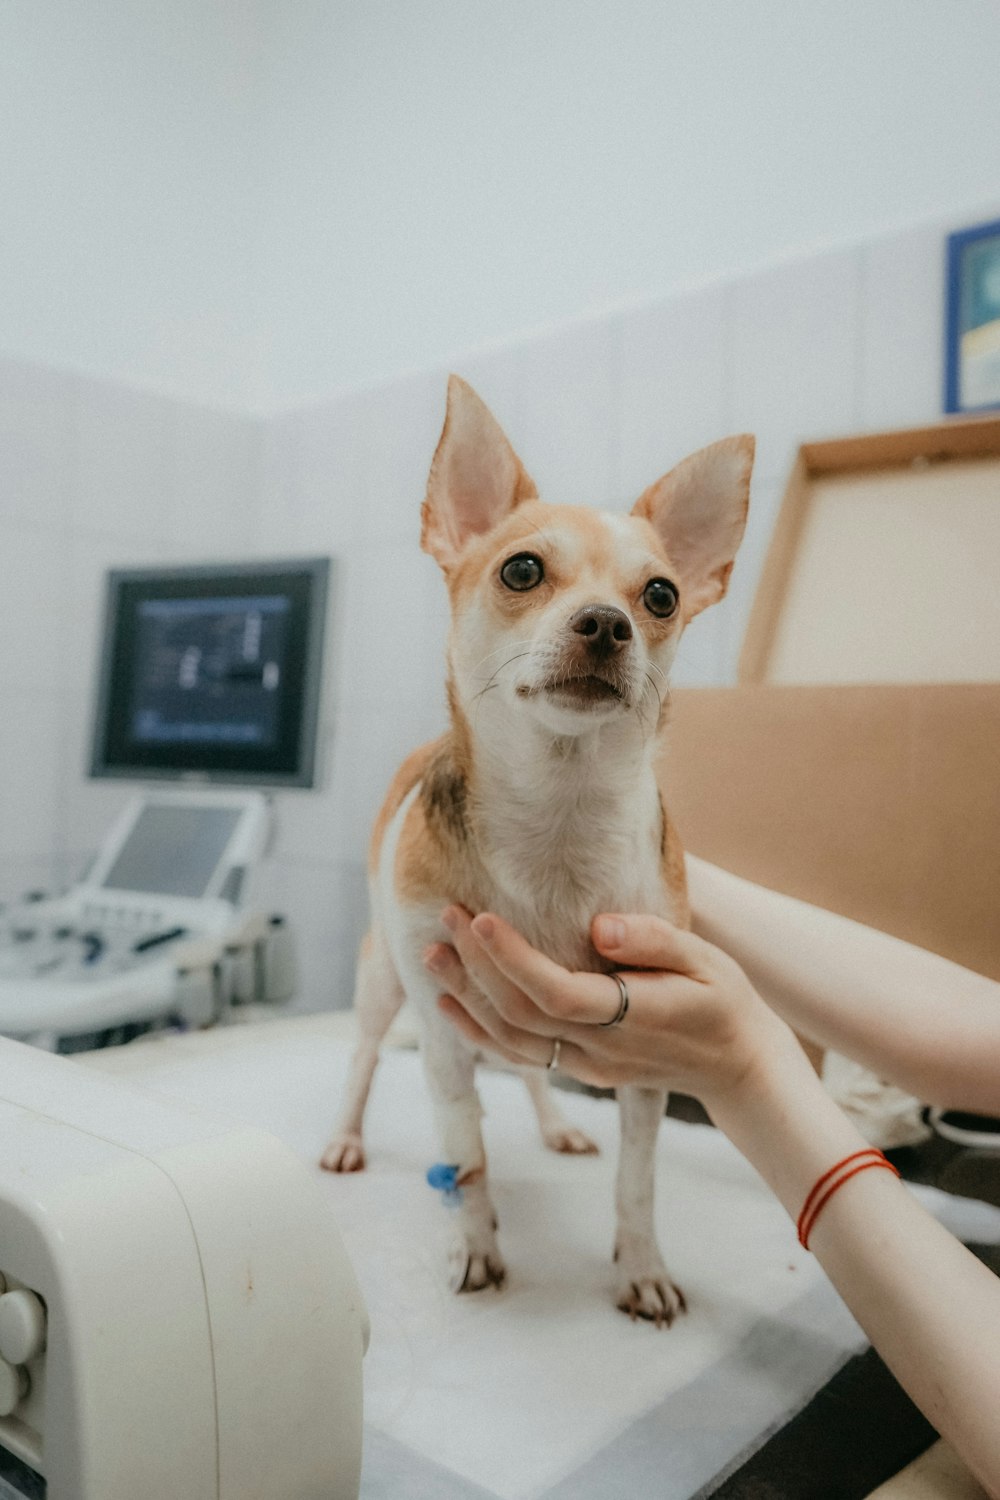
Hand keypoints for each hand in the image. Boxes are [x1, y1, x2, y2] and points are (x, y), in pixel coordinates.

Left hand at [424, 907, 797, 1105]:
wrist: (738, 1068)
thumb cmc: (724, 1000)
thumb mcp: (706, 959)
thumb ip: (654, 941)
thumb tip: (599, 927)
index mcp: (632, 1017)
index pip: (556, 993)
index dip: (512, 960)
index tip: (480, 919)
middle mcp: (600, 1050)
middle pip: (520, 1015)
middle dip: (476, 965)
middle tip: (447, 914)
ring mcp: (586, 1066)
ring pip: (510, 1041)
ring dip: (467, 997)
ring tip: (433, 954)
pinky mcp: (579, 1070)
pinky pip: (519, 1055)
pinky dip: (479, 1031)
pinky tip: (452, 1002)